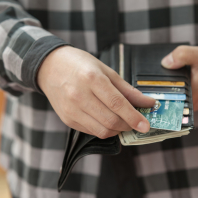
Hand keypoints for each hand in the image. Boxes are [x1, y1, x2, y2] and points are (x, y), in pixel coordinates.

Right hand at [38, 46, 154, 138]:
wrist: (50, 67)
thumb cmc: (80, 65)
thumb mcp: (106, 71)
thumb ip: (128, 90)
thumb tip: (148, 102)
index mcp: (92, 78)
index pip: (117, 103)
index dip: (134, 117)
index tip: (146, 125)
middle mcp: (79, 96)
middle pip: (110, 120)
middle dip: (128, 125)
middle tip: (136, 122)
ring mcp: (71, 110)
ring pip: (102, 130)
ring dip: (118, 130)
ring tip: (123, 121)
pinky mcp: (67, 120)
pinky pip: (92, 131)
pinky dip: (105, 129)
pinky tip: (107, 120)